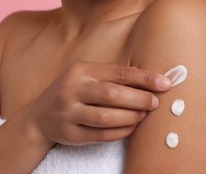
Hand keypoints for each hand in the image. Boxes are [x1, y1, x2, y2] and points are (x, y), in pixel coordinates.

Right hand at [27, 61, 170, 145]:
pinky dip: (121, 132)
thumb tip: (149, 79)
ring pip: (106, 117)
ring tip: (142, 115)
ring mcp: (69, 113)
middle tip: (155, 102)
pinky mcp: (71, 133)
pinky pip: (102, 135)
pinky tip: (130, 127)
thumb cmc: (72, 91)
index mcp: (80, 71)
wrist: (40, 116)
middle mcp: (72, 90)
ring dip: (131, 117)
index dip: (144, 78)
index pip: (118, 73)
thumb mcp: (86, 76)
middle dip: (139, 99)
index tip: (165, 83)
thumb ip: (112, 76)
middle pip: (112, 94)